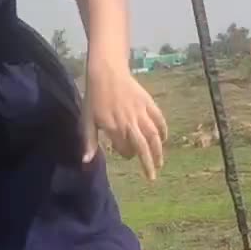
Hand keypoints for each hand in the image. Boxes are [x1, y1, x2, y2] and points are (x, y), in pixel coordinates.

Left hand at [82, 65, 167, 180]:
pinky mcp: (148, 103)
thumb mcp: (87, 120)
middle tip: (152, 176)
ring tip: (160, 162)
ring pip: (154, 135)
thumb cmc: (94, 98)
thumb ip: (89, 142)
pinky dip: (163, 130)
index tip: (125, 154)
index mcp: (114, 128)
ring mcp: (141, 113)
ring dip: (158, 150)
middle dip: (149, 163)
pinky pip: (159, 119)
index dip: (125, 154)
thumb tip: (86, 162)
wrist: (106, 72)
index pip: (125, 149)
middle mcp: (130, 123)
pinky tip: (164, 138)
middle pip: (143, 147)